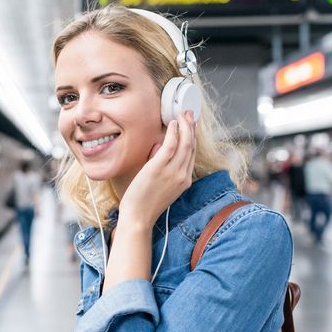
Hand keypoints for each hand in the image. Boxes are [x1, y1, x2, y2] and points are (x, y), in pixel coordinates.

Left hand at [118, 110, 195, 226]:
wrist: (138, 217)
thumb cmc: (144, 203)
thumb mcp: (160, 185)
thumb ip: (162, 166)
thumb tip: (159, 147)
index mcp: (184, 180)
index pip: (192, 154)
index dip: (193, 137)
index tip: (191, 125)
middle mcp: (182, 175)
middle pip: (191, 146)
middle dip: (192, 127)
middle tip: (189, 114)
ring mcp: (172, 172)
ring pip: (185, 143)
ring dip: (185, 126)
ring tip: (182, 114)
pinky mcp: (158, 168)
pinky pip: (171, 145)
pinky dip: (174, 132)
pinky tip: (172, 123)